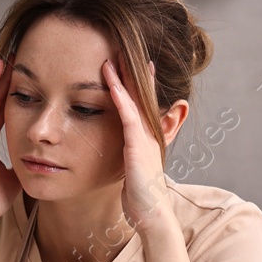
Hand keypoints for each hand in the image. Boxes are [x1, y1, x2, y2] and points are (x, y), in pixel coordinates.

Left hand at [100, 58, 172, 233]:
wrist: (151, 213)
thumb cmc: (139, 195)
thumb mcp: (132, 168)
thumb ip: (128, 154)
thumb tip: (119, 150)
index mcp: (144, 136)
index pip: (138, 103)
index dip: (134, 82)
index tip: (127, 62)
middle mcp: (148, 132)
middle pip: (139, 95)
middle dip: (131, 72)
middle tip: (122, 47)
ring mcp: (145, 138)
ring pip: (134, 101)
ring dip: (123, 78)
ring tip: (112, 57)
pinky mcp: (138, 146)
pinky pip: (127, 117)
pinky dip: (120, 98)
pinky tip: (110, 83)